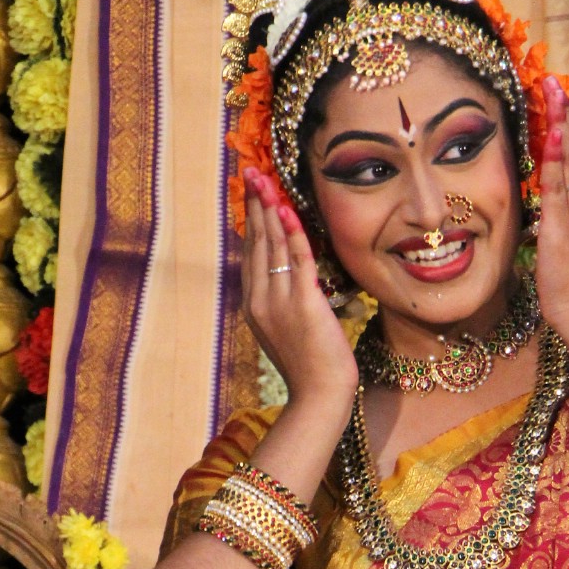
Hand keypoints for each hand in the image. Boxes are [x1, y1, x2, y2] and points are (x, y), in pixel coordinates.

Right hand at [240, 170, 357, 409]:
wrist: (318, 398)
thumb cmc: (310, 368)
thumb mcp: (287, 330)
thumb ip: (282, 301)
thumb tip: (288, 275)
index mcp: (254, 305)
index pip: (251, 253)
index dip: (250, 219)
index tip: (249, 191)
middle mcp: (260, 300)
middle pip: (256, 242)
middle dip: (253, 203)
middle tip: (250, 171)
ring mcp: (280, 302)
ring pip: (272, 245)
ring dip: (269, 208)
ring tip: (264, 179)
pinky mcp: (304, 305)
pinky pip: (297, 260)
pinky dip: (291, 233)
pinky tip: (287, 209)